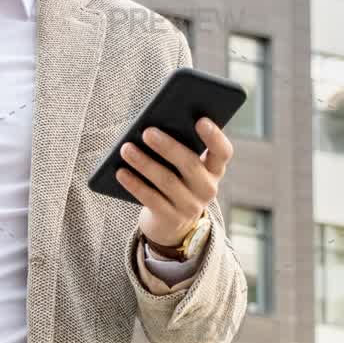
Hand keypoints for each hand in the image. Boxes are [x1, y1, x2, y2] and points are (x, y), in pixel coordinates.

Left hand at [116, 119, 230, 248]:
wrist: (169, 222)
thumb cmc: (174, 179)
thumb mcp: (182, 167)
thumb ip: (178, 148)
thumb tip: (153, 128)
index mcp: (214, 169)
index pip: (223, 152)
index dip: (214, 137)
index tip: (200, 120)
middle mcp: (208, 188)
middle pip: (190, 164)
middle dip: (168, 147)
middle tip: (147, 132)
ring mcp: (191, 206)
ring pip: (167, 181)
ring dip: (144, 163)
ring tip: (126, 149)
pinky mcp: (172, 219)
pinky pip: (152, 199)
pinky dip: (135, 184)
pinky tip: (121, 172)